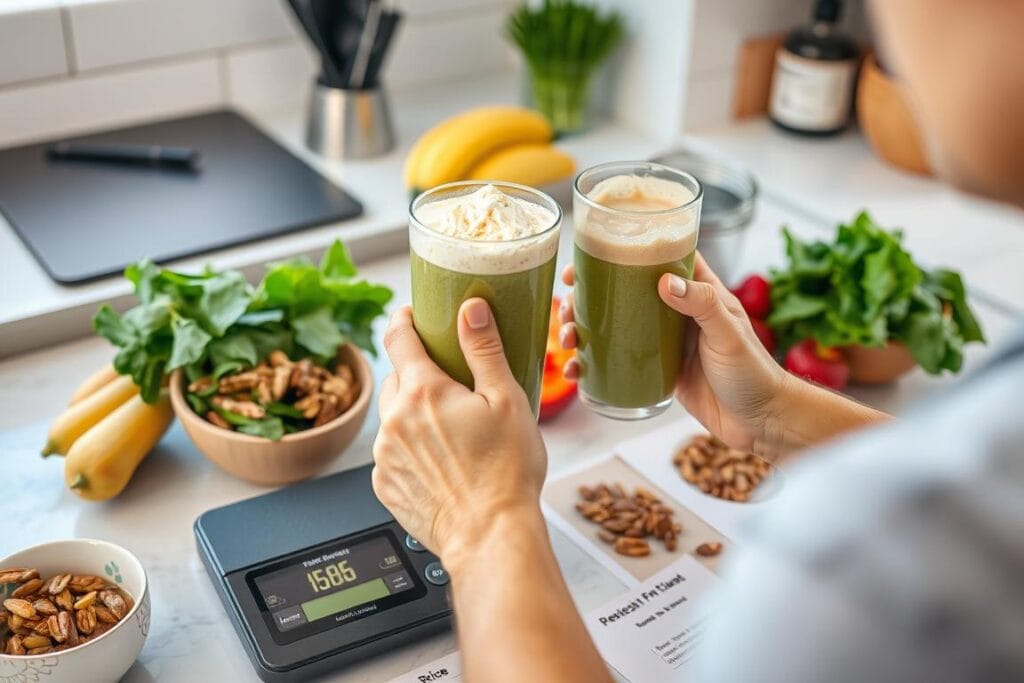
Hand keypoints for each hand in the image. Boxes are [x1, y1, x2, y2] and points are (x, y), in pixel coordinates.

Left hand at [372, 301, 547, 571]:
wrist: (490, 537)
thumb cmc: (506, 472)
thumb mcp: (506, 399)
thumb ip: (484, 349)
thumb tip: (470, 309)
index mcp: (422, 392)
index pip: (398, 337)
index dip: (404, 320)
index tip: (412, 315)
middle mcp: (393, 421)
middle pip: (396, 378)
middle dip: (417, 372)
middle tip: (448, 379)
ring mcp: (384, 456)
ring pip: (393, 418)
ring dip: (414, 414)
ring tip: (453, 430)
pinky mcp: (385, 486)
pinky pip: (392, 453)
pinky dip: (411, 449)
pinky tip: (443, 461)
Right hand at [559, 253, 788, 457]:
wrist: (761, 422)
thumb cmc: (754, 373)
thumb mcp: (728, 334)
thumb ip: (700, 305)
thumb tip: (664, 280)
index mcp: (697, 290)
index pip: (657, 256)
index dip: (621, 250)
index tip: (588, 255)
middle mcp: (677, 311)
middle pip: (623, 291)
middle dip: (588, 296)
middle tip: (565, 305)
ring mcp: (664, 341)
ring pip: (614, 326)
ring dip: (583, 330)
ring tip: (566, 341)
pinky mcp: (658, 370)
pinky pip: (619, 361)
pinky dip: (594, 365)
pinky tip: (576, 372)